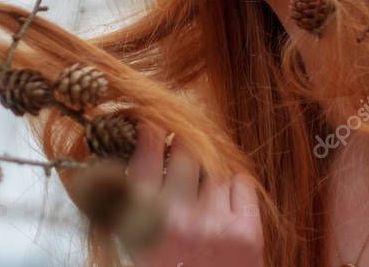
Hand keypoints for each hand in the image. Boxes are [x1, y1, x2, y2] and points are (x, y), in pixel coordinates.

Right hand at [125, 121, 264, 266]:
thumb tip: (121, 156)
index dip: (150, 132)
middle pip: (186, 152)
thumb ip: (126, 204)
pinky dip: (236, 190)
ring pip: (215, 168)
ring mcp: (214, 224)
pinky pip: (243, 183)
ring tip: (206, 197)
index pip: (145, 154)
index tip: (153, 125)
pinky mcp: (247, 233)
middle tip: (185, 160)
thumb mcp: (134, 243)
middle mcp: (176, 218)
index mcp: (142, 222)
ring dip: (210, 175)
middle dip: (184, 153)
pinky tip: (226, 208)